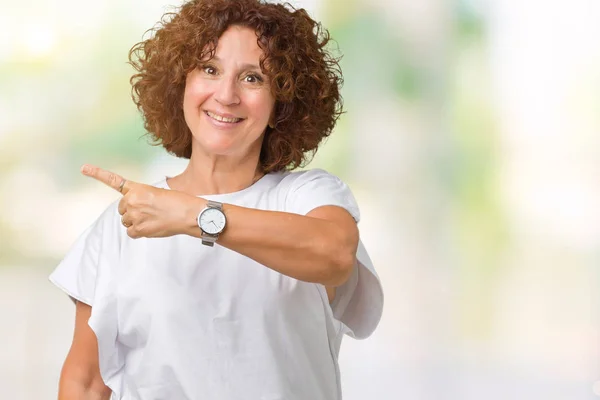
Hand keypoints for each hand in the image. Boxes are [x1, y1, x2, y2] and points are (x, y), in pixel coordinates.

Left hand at [81, 164, 203, 238]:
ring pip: (126, 221)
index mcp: (137, 189)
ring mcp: (134, 216)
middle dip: (132, 211)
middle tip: (150, 211)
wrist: (188, 214)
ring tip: (154, 219)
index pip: (113, 180)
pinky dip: (139, 232)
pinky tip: (152, 227)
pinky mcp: (139, 229)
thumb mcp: (158, 193)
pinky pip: (131, 232)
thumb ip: (142, 200)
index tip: (83, 168)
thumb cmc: (178, 202)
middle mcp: (132, 201)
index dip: (97, 173)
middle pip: (122, 209)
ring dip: (136, 222)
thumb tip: (135, 215)